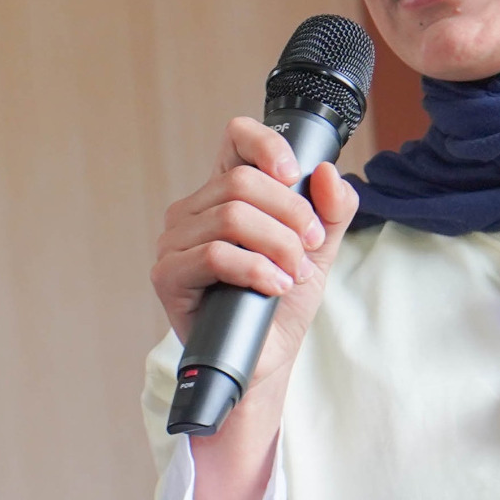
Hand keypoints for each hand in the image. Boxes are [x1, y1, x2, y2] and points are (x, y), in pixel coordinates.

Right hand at [151, 116, 358, 499]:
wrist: (265, 360)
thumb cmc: (282, 303)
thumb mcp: (318, 251)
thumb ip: (332, 211)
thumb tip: (327, 173)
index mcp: (225, 193)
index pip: (236, 138)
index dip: (267, 144)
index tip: (295, 173)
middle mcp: (193, 210)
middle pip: (242, 182)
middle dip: (290, 213)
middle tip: (310, 247)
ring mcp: (175, 242)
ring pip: (231, 216)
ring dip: (278, 245)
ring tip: (294, 274)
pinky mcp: (168, 275)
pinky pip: (213, 255)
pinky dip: (256, 268)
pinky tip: (274, 286)